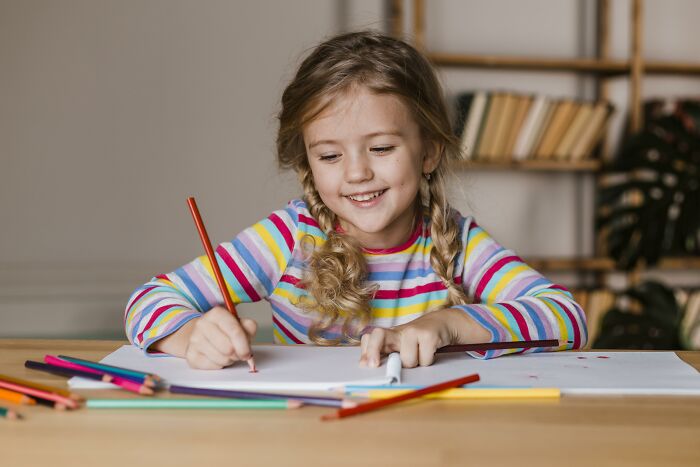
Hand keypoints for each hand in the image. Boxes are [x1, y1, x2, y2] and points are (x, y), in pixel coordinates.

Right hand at [154, 306, 256, 369]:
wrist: (201, 335)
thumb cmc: (223, 330)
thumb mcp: (238, 323)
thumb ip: (248, 326)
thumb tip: (250, 331)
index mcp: (216, 313)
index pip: (234, 331)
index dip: (244, 345)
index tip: (248, 353)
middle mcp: (202, 324)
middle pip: (228, 348)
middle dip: (236, 354)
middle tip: (237, 352)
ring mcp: (194, 340)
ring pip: (222, 359)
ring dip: (229, 359)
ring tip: (226, 353)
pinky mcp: (190, 355)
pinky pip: (213, 366)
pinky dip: (219, 364)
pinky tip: (217, 357)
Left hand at [359, 308, 489, 367]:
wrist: (442, 323)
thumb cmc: (418, 340)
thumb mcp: (401, 346)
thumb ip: (386, 354)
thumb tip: (365, 365)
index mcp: (390, 335)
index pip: (371, 337)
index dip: (366, 350)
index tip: (365, 365)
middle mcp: (399, 331)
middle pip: (378, 335)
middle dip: (373, 351)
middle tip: (374, 365)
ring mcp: (413, 331)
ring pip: (407, 359)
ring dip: (414, 364)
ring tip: (419, 356)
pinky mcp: (429, 335)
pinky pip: (424, 360)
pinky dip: (427, 361)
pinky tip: (430, 353)